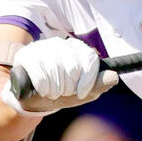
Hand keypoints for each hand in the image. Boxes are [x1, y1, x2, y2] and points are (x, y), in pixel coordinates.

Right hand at [1, 36, 118, 115]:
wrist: (35, 97)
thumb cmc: (63, 93)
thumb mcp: (83, 93)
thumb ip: (99, 85)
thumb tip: (114, 76)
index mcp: (79, 49)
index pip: (90, 59)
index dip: (88, 80)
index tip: (82, 93)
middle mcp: (62, 44)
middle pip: (72, 67)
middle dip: (69, 87)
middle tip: (64, 92)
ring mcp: (43, 46)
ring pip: (55, 69)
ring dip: (55, 89)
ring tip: (54, 93)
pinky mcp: (27, 54)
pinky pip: (39, 72)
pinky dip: (43, 87)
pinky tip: (43, 90)